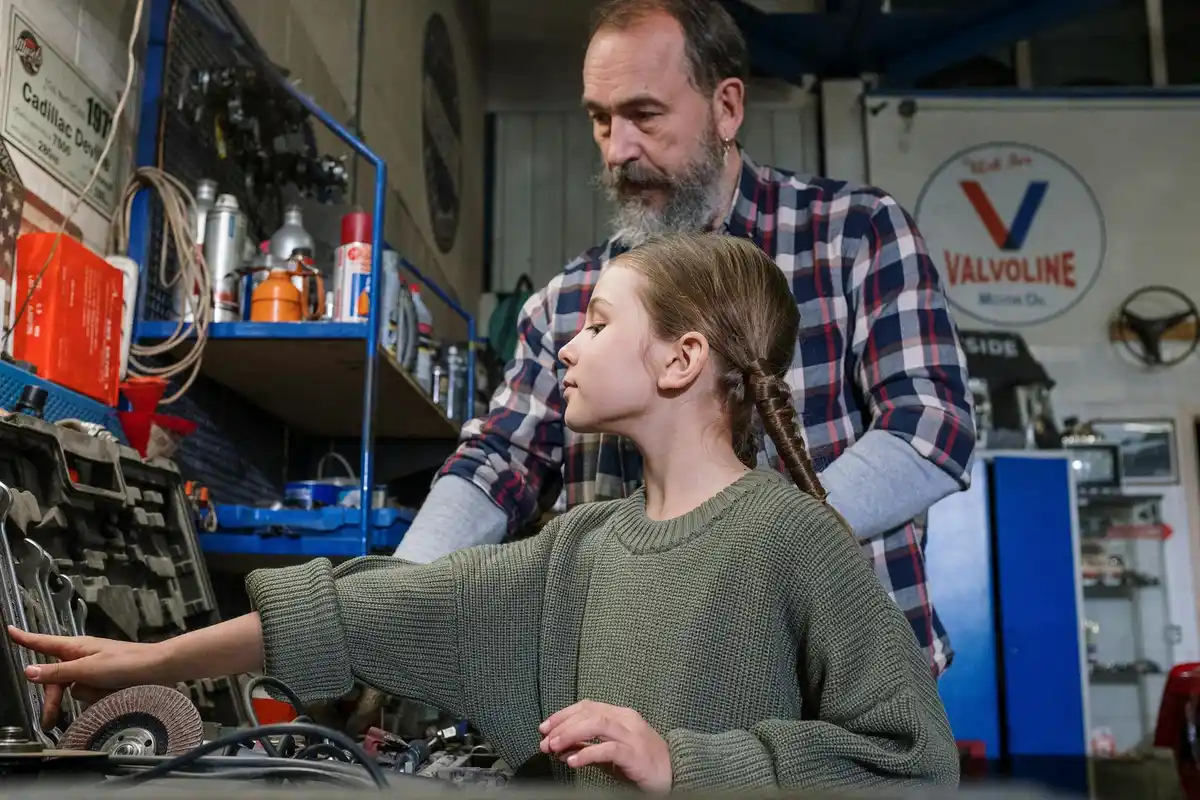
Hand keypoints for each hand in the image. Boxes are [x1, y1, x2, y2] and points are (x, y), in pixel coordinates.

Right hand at [6, 626, 165, 728]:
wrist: (158, 670)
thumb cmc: (126, 663)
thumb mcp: (87, 669)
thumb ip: (58, 672)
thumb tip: (29, 671)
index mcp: (75, 647)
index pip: (43, 642)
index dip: (25, 638)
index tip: (9, 630)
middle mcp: (82, 657)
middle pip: (55, 679)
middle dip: (53, 698)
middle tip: (49, 719)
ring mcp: (94, 670)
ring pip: (74, 689)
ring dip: (86, 696)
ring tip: (105, 691)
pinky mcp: (105, 681)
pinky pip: (90, 694)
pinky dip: (98, 698)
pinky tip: (111, 696)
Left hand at [539, 700, 671, 791]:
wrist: (672, 775)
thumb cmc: (639, 763)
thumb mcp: (608, 754)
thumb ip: (585, 747)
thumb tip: (558, 748)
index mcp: (620, 714)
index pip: (587, 706)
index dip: (563, 714)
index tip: (544, 727)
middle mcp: (626, 720)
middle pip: (589, 713)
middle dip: (562, 725)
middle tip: (544, 741)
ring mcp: (632, 735)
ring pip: (597, 724)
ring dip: (571, 734)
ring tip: (553, 747)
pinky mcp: (636, 754)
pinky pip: (609, 749)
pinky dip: (587, 754)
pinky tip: (572, 762)